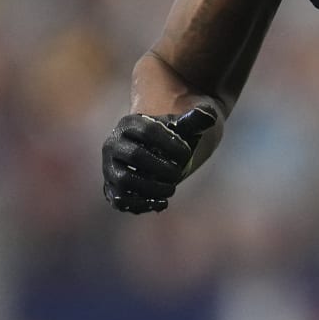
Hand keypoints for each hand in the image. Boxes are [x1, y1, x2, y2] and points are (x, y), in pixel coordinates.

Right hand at [101, 107, 218, 213]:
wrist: (149, 154)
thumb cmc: (168, 139)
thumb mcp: (181, 127)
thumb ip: (196, 120)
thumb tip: (209, 115)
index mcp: (129, 124)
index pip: (148, 131)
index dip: (171, 144)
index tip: (187, 153)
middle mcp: (113, 144)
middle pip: (136, 156)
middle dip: (162, 168)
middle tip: (178, 174)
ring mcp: (109, 167)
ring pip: (126, 180)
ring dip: (152, 188)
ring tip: (171, 190)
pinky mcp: (110, 188)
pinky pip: (120, 200)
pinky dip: (142, 204)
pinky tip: (162, 203)